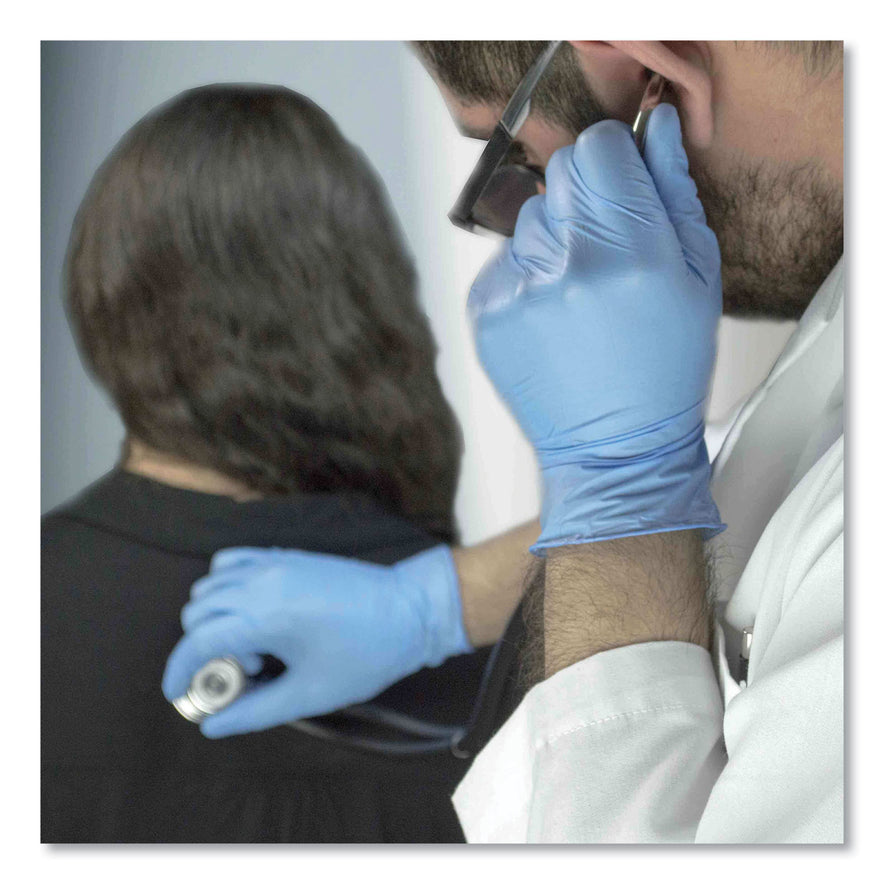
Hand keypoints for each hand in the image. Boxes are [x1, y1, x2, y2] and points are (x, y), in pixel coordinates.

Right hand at [162, 544, 470, 736]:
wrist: (410, 611)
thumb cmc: (367, 653)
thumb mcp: (310, 693)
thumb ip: (255, 711)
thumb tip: (213, 725)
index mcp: (267, 615)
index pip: (198, 639)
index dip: (178, 670)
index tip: (177, 692)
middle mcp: (262, 581)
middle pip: (198, 611)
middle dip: (203, 647)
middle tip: (242, 672)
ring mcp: (274, 562)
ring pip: (211, 583)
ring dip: (215, 616)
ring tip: (254, 644)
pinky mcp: (287, 555)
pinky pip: (235, 560)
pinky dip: (226, 584)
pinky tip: (250, 611)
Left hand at [469, 104, 723, 550]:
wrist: (614, 450)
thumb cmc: (663, 369)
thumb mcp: (698, 279)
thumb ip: (674, 192)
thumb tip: (654, 126)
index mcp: (632, 252)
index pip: (598, 146)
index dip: (614, 159)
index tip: (623, 185)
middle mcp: (568, 266)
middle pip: (561, 172)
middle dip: (587, 196)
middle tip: (606, 250)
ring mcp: (520, 290)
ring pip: (530, 218)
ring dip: (555, 240)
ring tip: (580, 295)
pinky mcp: (486, 311)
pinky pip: (505, 260)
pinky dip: (527, 277)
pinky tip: (553, 317)